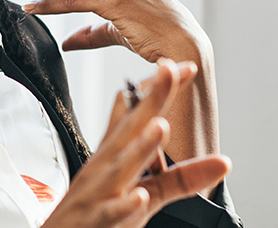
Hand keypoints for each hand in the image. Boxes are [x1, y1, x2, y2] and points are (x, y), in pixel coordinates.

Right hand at [42, 60, 229, 227]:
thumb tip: (169, 126)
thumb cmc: (93, 210)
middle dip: (151, 101)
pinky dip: (126, 204)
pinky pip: (113, 212)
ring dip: (140, 147)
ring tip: (160, 127)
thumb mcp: (125, 180)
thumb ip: (153, 157)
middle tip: (169, 72)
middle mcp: (107, 167)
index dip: (160, 90)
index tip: (184, 65)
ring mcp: (102, 193)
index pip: (139, 115)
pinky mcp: (99, 221)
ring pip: (122, 168)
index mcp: (115, 154)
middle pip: (130, 129)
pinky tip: (140, 196)